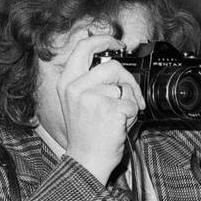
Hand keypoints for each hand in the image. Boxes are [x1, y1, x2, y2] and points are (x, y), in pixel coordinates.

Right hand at [57, 31, 144, 183]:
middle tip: (132, 94)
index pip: (83, 48)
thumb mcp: (77, 102)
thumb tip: (111, 62)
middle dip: (128, 80)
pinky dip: (133, 116)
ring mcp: (92, 98)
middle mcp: (76, 87)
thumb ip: (90, 81)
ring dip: (130, 103)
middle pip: (113, 66)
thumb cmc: (86, 135)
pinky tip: (120, 125)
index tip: (118, 43)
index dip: (104, 40)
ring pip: (125, 88)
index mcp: (67, 82)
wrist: (86, 160)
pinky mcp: (109, 110)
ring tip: (118, 117)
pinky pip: (132, 104)